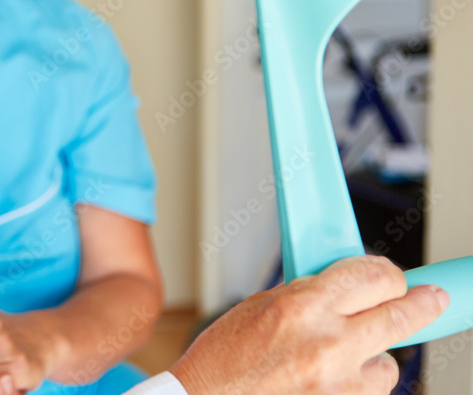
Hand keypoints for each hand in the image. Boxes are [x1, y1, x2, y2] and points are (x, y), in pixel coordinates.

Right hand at [171, 256, 448, 394]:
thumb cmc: (223, 359)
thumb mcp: (259, 308)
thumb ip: (308, 296)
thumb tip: (348, 290)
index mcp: (302, 306)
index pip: (374, 276)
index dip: (388, 274)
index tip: (394, 278)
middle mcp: (327, 343)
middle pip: (401, 316)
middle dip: (423, 304)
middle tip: (434, 299)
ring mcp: (339, 384)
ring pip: (389, 363)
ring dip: (374, 356)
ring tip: (340, 358)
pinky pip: (370, 393)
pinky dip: (357, 385)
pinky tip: (327, 382)